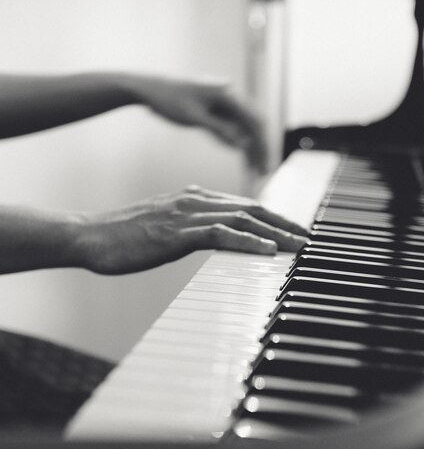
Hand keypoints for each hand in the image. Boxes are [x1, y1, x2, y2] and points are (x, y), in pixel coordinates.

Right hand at [76, 186, 307, 274]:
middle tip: (309, 237)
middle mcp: (195, 200)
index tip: (295, 230)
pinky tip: (268, 250)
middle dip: (285, 223)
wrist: (89, 236)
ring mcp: (186, 215)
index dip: (274, 217)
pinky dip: (247, 241)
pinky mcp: (176, 233)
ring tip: (300, 245)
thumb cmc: (125, 237)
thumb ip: (193, 228)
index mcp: (194, 198)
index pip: (244, 205)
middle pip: (252, 208)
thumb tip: (215, 237)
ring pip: (242, 219)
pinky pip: (220, 235)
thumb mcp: (167, 228)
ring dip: (276, 232)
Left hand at [128, 75, 267, 172]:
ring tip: (255, 171)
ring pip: (245, 129)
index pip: (254, 122)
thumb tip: (243, 144)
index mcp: (228, 95)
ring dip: (251, 149)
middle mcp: (230, 97)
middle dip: (261, 149)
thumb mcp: (194, 117)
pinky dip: (238, 144)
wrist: (149, 88)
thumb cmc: (169, 99)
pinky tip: (243, 160)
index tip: (265, 165)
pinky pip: (233, 129)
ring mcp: (224, 104)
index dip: (262, 146)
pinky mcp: (217, 111)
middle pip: (254, 126)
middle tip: (264, 172)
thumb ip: (220, 130)